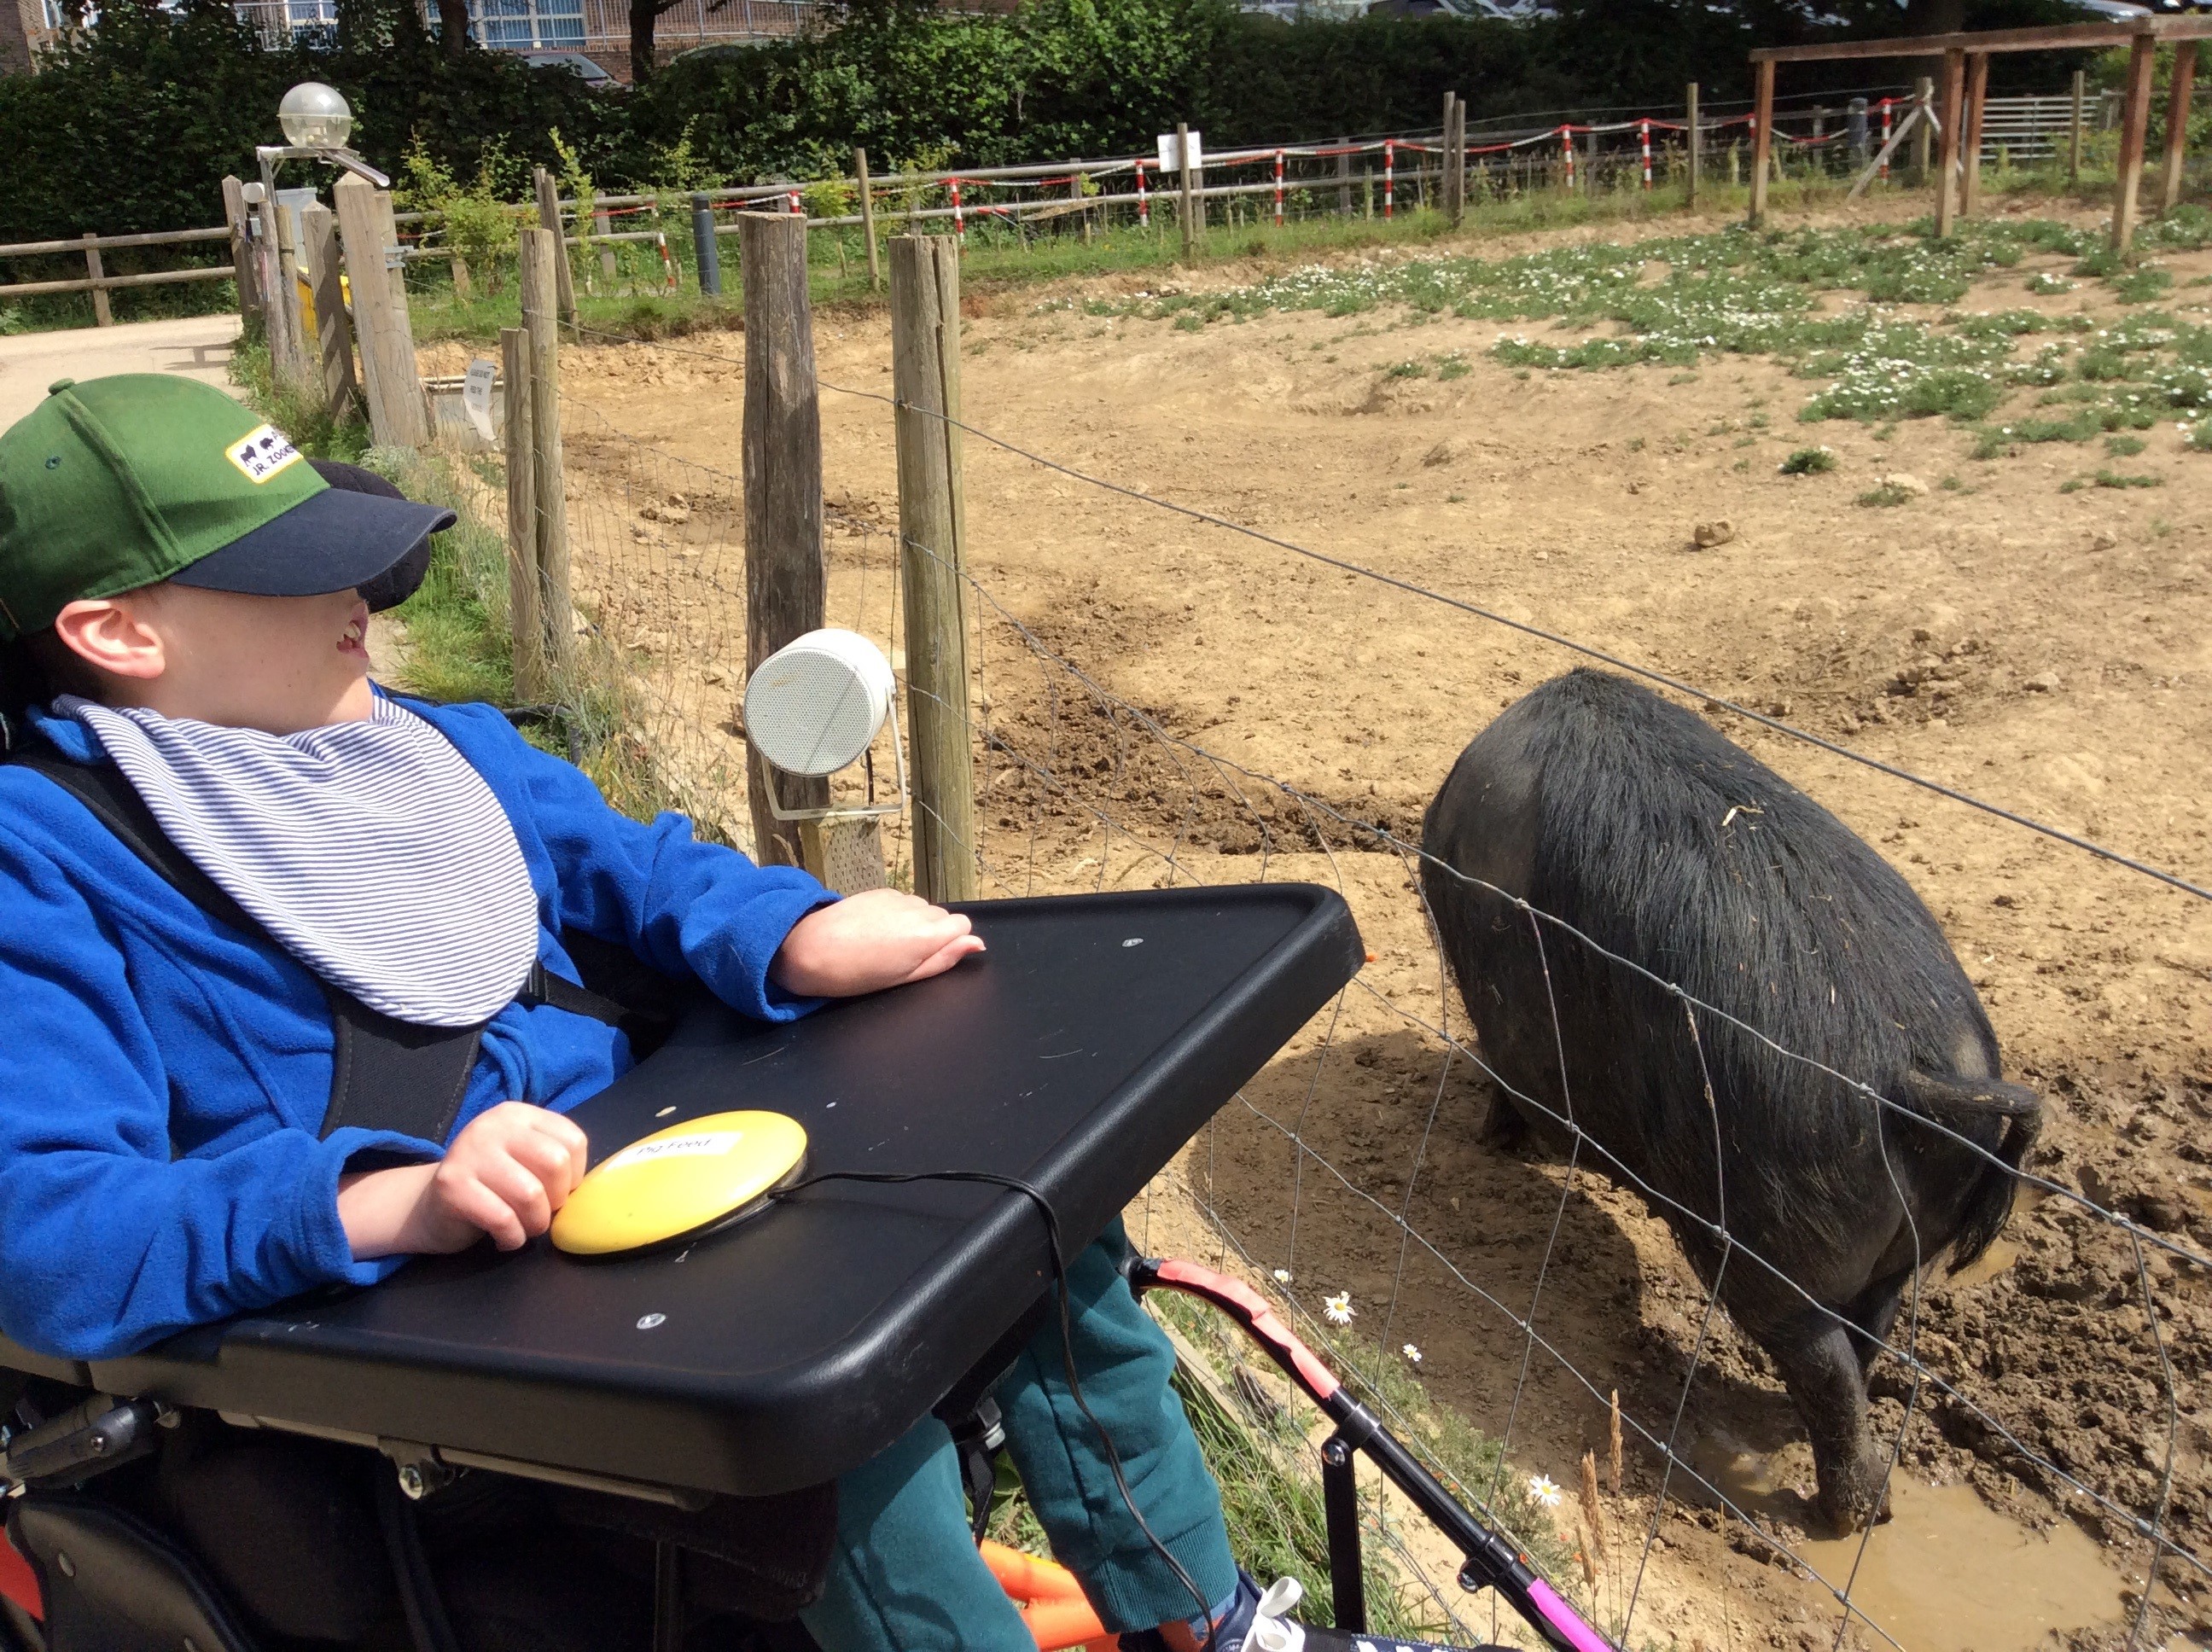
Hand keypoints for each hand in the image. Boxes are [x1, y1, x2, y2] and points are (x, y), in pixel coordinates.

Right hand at [338, 1102, 589, 1259]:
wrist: (428, 1207)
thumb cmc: (489, 1186)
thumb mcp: (523, 1161)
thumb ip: (553, 1161)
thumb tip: (586, 1189)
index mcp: (518, 1115)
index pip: (573, 1141)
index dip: (574, 1177)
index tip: (556, 1193)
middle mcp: (493, 1125)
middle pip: (555, 1163)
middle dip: (556, 1201)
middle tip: (541, 1214)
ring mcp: (469, 1151)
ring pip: (531, 1194)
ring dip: (535, 1224)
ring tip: (523, 1229)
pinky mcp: (452, 1184)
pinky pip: (503, 1219)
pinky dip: (512, 1238)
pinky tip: (504, 1238)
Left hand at [769, 888, 984, 997]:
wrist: (810, 950)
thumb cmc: (855, 975)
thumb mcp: (905, 978)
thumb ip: (944, 959)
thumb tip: (976, 944)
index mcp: (926, 935)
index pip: (963, 925)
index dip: (951, 943)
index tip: (930, 956)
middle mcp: (916, 909)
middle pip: (942, 917)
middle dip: (932, 934)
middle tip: (904, 956)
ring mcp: (897, 897)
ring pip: (922, 908)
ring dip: (914, 923)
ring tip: (886, 944)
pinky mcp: (879, 891)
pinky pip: (902, 901)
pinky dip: (897, 914)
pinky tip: (875, 930)